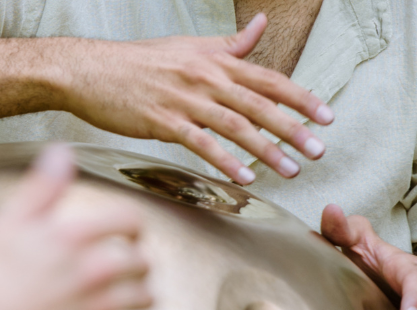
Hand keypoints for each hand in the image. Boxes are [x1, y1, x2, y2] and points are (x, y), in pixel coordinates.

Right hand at [0, 145, 154, 309]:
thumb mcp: (4, 224)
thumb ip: (40, 188)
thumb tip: (62, 153)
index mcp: (72, 239)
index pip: (127, 220)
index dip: (132, 224)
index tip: (131, 231)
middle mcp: (92, 273)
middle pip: (141, 263)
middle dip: (140, 264)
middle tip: (134, 267)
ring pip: (144, 302)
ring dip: (145, 300)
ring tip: (141, 301)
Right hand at [54, 14, 333, 184]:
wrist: (89, 71)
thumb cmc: (138, 62)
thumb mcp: (188, 46)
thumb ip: (230, 44)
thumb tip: (260, 24)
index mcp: (215, 60)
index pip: (268, 79)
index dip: (300, 98)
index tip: (327, 117)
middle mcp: (205, 77)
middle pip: (259, 105)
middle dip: (293, 129)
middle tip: (319, 151)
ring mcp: (184, 99)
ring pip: (235, 126)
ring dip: (266, 150)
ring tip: (290, 170)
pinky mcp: (162, 121)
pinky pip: (199, 143)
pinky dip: (224, 161)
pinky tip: (243, 178)